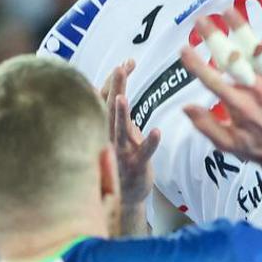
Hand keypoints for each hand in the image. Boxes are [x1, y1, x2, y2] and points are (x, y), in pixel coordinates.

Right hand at [100, 59, 161, 207]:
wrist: (126, 199)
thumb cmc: (123, 163)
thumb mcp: (120, 136)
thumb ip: (120, 116)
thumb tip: (118, 91)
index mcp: (105, 127)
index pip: (105, 98)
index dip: (115, 81)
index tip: (127, 62)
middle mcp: (109, 137)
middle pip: (110, 109)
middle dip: (115, 87)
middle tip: (120, 67)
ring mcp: (121, 153)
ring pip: (120, 130)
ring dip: (122, 114)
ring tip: (123, 97)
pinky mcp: (136, 167)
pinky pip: (143, 153)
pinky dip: (150, 142)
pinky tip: (157, 130)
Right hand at [180, 8, 261, 163]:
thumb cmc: (259, 148)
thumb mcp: (228, 145)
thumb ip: (206, 126)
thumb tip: (186, 108)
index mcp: (238, 106)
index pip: (212, 81)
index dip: (195, 65)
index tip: (183, 49)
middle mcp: (256, 91)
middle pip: (231, 59)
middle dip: (214, 38)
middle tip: (200, 20)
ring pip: (257, 51)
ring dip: (242, 30)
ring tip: (228, 11)